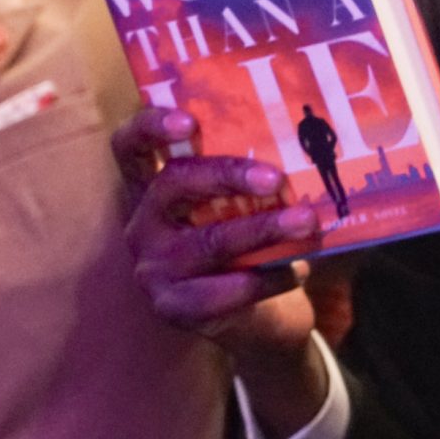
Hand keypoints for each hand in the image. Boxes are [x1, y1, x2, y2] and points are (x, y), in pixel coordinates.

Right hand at [113, 106, 322, 369]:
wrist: (250, 315)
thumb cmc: (247, 241)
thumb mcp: (241, 205)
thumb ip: (253, 178)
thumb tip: (307, 147)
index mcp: (153, 185)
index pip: (132, 147)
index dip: (151, 128)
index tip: (189, 123)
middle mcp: (144, 222)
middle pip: (174, 184)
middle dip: (227, 175)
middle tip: (275, 178)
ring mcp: (153, 267)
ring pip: (209, 241)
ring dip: (264, 229)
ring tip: (306, 221)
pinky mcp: (173, 306)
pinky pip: (224, 290)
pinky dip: (268, 279)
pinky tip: (298, 270)